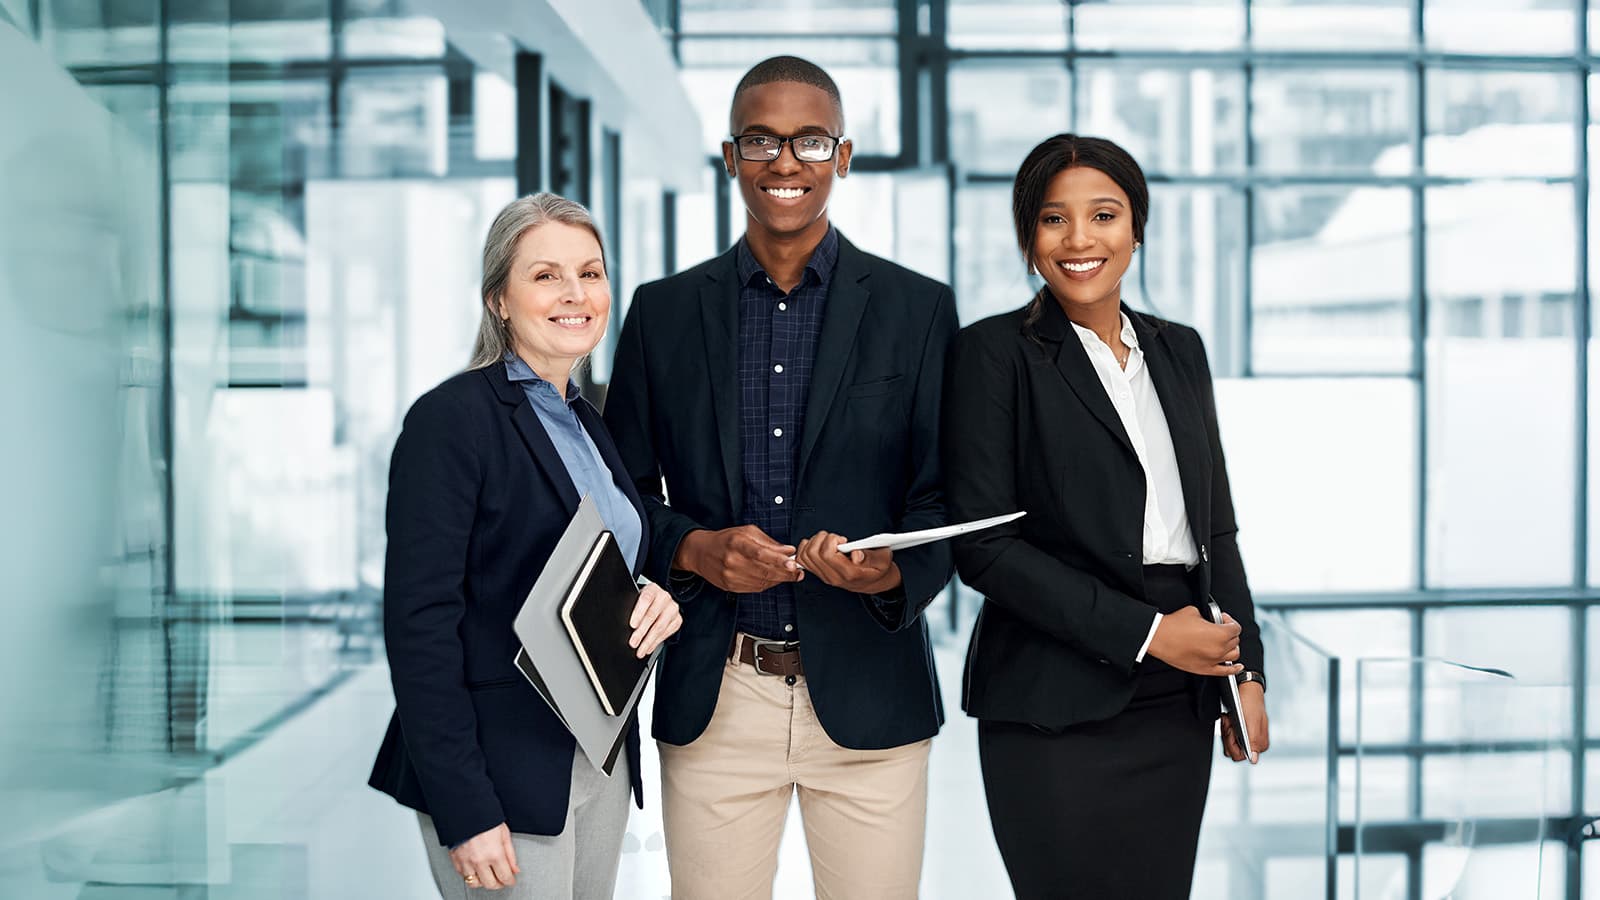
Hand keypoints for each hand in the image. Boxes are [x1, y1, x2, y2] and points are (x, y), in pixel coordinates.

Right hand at [448, 822, 518, 889]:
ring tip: (488, 875)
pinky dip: (470, 875)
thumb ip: (510, 854)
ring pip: (475, 883)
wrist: (465, 810)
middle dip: (498, 884)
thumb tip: (515, 868)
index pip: (505, 877)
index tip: (511, 880)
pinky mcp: (456, 860)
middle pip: (490, 884)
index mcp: (494, 854)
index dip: (510, 881)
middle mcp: (480, 860)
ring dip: (483, 882)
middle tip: (501, 880)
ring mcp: (466, 862)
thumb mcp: (504, 833)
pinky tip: (476, 869)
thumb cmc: (485, 818)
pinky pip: (463, 876)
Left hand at [628, 580, 681, 657]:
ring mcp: (672, 608)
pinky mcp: (677, 619)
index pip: (646, 599)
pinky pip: (666, 633)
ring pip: (660, 627)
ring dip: (649, 641)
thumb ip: (631, 608)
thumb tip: (622, 624)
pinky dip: (656, 643)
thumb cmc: (644, 602)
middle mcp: (664, 597)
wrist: (659, 600)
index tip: (632, 625)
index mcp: (652, 589)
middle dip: (641, 632)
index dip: (639, 612)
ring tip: (640, 650)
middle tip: (633, 643)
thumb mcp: (636, 599)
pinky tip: (649, 648)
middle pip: (652, 616)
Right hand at [673, 526, 802, 593]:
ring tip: (792, 575)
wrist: (701, 553)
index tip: (793, 563)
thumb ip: (769, 542)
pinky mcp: (730, 586)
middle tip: (798, 572)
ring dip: (779, 580)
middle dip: (785, 573)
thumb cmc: (727, 539)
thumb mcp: (746, 532)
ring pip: (761, 582)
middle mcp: (732, 560)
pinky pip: (755, 588)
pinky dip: (768, 584)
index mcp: (736, 542)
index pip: (760, 553)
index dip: (778, 560)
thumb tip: (789, 550)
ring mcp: (730, 576)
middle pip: (763, 570)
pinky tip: (775, 579)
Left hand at [793, 531, 901, 593]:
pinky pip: (802, 561)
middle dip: (822, 538)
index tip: (843, 539)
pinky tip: (819, 545)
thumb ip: (870, 556)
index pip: (827, 554)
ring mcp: (824, 576)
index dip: (832, 541)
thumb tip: (855, 554)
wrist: (874, 582)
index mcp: (849, 573)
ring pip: (804, 556)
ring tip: (828, 541)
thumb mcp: (882, 560)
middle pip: (812, 553)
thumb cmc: (878, 568)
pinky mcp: (819, 574)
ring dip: (813, 542)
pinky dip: (806, 549)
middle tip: (835, 538)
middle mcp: (833, 577)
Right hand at [1146, 606, 1243, 676]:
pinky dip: (1234, 669)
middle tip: (1220, 628)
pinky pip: (1226, 671)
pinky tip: (1237, 666)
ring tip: (1225, 643)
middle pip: (1235, 641)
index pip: (1235, 628)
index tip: (1222, 619)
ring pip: (1233, 655)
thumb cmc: (1173, 626)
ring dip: (1231, 648)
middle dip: (1229, 633)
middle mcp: (1219, 649)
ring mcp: (1213, 660)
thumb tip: (1210, 619)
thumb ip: (1207, 616)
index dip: (1230, 621)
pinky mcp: (1205, 669)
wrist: (1158, 638)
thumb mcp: (1194, 611)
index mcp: (1219, 634)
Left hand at [1221, 681, 1269, 763]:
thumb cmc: (1251, 702)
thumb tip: (1253, 760)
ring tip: (1229, 718)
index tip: (1232, 729)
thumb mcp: (1251, 721)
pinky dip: (1227, 727)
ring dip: (1226, 730)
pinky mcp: (1241, 732)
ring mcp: (1247, 738)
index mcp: (1260, 745)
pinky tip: (1228, 718)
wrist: (1247, 689)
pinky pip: (1229, 736)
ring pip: (1229, 743)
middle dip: (1228, 736)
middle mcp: (1255, 744)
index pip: (1240, 756)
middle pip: (1233, 751)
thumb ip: (1253, 741)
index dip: (1232, 743)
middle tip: (1229, 721)